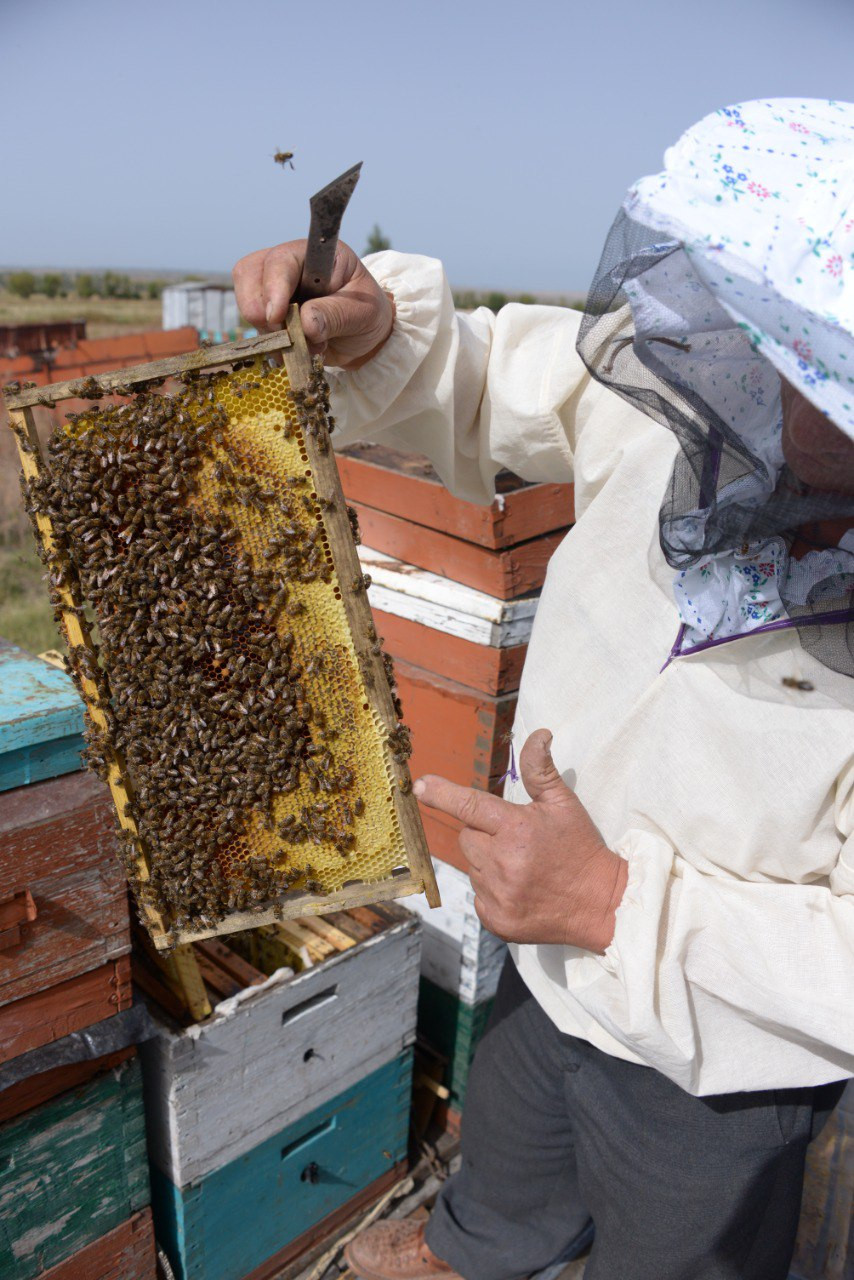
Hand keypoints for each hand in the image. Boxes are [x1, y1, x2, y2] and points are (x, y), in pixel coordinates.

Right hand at [232, 239, 394, 368]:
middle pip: (249, 276)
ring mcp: (273, 287)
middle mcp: (288, 264)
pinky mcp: (268, 312)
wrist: (364, 337)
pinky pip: (254, 327)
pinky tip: (297, 349)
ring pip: (247, 303)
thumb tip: (305, 325)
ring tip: (306, 344)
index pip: (281, 260)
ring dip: (271, 332)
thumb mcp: (362, 314)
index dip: (274, 286)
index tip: (278, 316)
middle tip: (290, 336)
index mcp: (314, 254)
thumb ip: (335, 315)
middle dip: (264, 312)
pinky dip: (273, 344)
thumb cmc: (367, 314)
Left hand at [414, 729, 627, 952]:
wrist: (601, 905)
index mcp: (516, 829)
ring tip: (522, 868)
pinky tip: (519, 889)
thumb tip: (539, 734)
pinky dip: (492, 891)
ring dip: (488, 864)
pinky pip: (478, 897)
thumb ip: (541, 770)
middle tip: (515, 841)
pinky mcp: (496, 920)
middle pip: (467, 838)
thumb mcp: (564, 804)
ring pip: (472, 868)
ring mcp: (498, 895)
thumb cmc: (581, 849)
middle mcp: (502, 863)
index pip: (469, 805)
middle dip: (483, 835)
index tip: (419, 785)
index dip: (441, 794)